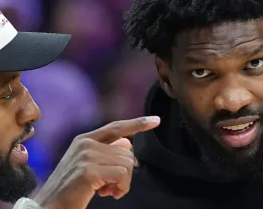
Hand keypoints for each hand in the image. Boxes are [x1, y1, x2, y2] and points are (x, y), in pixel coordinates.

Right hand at [34, 116, 160, 208]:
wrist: (47, 206)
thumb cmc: (71, 189)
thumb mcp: (88, 166)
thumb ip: (107, 153)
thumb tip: (128, 144)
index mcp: (85, 139)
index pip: (117, 127)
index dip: (138, 123)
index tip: (156, 120)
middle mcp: (86, 143)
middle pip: (128, 152)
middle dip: (125, 173)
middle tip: (110, 187)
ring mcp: (87, 155)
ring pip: (127, 164)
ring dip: (123, 182)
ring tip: (108, 191)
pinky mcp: (89, 170)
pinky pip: (122, 175)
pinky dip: (122, 188)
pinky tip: (109, 194)